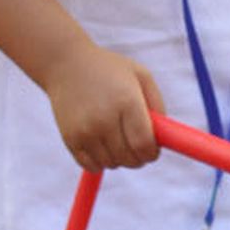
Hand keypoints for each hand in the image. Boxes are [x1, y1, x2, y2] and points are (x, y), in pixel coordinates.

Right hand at [44, 38, 162, 169]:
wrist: (65, 63)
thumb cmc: (110, 70)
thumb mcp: (141, 76)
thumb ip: (158, 105)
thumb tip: (164, 139)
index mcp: (127, 102)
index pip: (145, 145)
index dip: (152, 153)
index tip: (152, 150)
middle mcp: (105, 118)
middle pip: (130, 159)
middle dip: (138, 157)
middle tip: (135, 145)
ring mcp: (85, 130)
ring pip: (112, 164)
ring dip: (118, 159)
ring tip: (116, 138)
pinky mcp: (70, 138)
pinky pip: (91, 166)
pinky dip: (99, 162)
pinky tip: (100, 145)